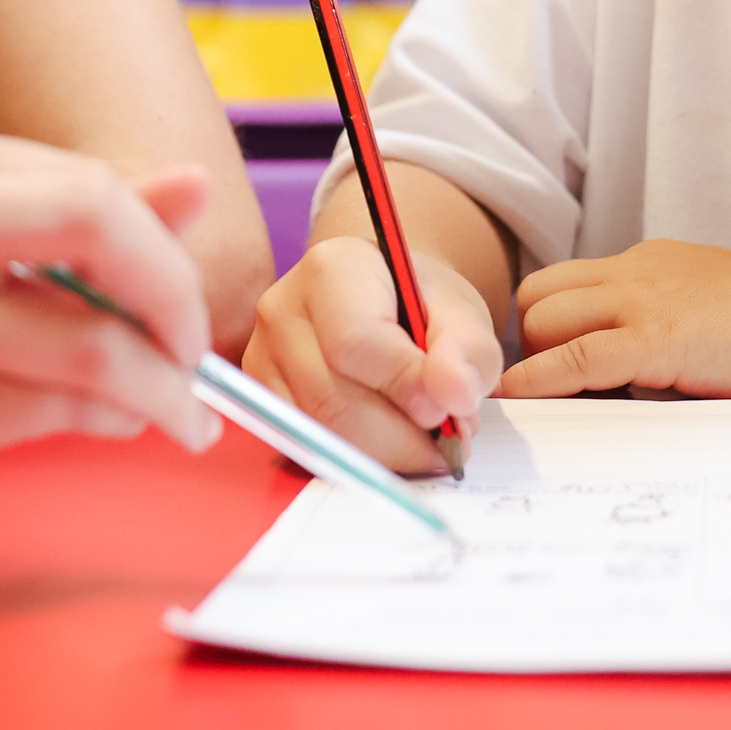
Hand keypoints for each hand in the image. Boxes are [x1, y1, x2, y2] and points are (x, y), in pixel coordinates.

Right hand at [0, 121, 220, 582]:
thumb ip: (67, 225)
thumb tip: (194, 183)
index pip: (78, 178)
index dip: (158, 245)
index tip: (180, 299)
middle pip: (94, 220)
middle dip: (174, 293)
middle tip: (194, 349)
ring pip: (93, 334)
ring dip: (162, 384)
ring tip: (177, 411)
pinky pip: (62, 403)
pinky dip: (117, 420)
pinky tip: (117, 429)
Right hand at [243, 235, 497, 474]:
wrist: (382, 302)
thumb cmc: (419, 303)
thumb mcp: (461, 313)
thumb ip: (468, 350)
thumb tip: (456, 394)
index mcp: (331, 270)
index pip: (356, 343)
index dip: (406, 386)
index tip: (451, 409)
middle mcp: (282, 311)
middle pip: (332, 401)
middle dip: (402, 438)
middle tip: (450, 440)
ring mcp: (262, 358)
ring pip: (319, 434)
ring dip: (384, 455)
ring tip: (425, 437)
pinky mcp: (262, 401)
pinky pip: (308, 450)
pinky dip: (358, 459)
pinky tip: (392, 441)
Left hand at [502, 240, 730, 397]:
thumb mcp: (710, 315)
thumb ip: (665, 331)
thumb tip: (629, 377)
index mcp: (651, 264)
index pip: (566, 283)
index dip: (546, 327)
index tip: (538, 363)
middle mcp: (637, 271)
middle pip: (539, 294)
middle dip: (530, 342)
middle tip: (543, 386)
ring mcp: (643, 300)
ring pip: (544, 318)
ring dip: (534, 361)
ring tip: (545, 402)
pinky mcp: (656, 337)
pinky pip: (573, 356)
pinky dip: (536, 380)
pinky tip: (518, 400)